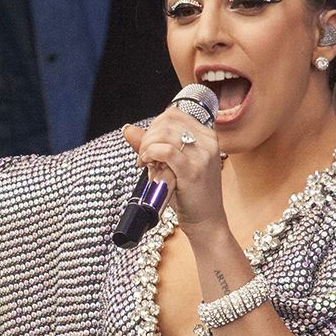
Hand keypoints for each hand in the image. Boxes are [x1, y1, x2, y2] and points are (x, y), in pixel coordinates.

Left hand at [121, 107, 224, 230]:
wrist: (206, 220)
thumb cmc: (189, 193)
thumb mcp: (171, 163)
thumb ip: (152, 144)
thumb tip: (128, 129)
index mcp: (206, 135)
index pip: (173, 114)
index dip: (154, 126)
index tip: (148, 144)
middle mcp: (208, 142)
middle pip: (167, 121)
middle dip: (148, 137)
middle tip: (144, 156)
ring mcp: (202, 156)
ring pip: (164, 134)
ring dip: (147, 146)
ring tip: (146, 162)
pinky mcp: (193, 171)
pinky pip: (165, 151)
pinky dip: (150, 154)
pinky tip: (147, 163)